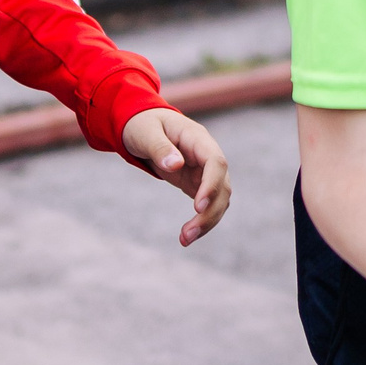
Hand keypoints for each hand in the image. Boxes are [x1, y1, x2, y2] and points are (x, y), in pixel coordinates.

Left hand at [121, 107, 229, 245]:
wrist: (143, 126)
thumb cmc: (143, 124)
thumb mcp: (145, 132)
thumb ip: (159, 147)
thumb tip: (175, 165)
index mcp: (198, 139)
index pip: (216, 162)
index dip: (211, 185)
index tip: (198, 207)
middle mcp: (207, 156)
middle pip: (222, 186)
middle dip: (209, 213)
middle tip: (187, 235)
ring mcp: (205, 171)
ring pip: (219, 200)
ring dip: (207, 222)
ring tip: (185, 240)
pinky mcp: (198, 184)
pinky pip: (208, 205)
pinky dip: (201, 221)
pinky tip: (187, 236)